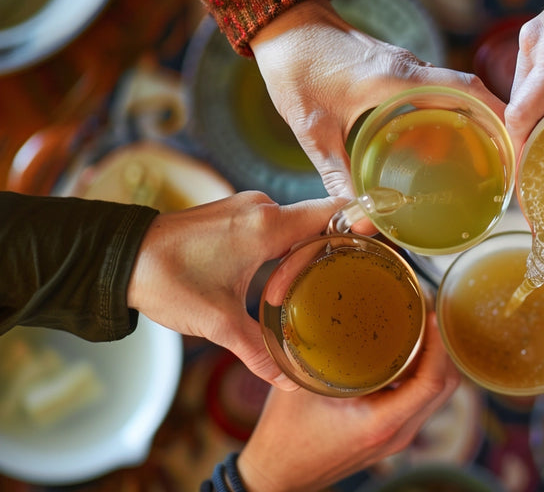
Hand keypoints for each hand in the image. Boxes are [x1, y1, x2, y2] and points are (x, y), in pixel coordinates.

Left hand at [127, 191, 344, 390]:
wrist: (117, 257)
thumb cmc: (167, 280)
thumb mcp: (218, 322)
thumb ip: (259, 350)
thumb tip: (289, 382)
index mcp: (267, 226)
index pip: (333, 211)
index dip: (360, 224)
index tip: (378, 245)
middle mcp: (261, 207)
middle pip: (318, 222)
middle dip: (330, 254)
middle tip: (342, 286)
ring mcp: (246, 207)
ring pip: (295, 225)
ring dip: (303, 254)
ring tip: (309, 289)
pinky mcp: (232, 214)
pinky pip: (275, 225)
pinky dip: (284, 247)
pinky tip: (281, 278)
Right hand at [236, 314, 460, 491]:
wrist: (278, 473)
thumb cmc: (285, 435)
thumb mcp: (300, 385)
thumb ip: (319, 349)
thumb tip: (331, 307)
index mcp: (382, 422)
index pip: (432, 382)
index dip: (438, 345)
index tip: (430, 314)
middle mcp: (399, 433)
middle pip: (445, 387)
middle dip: (442, 346)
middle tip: (427, 312)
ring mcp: (399, 436)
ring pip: (436, 394)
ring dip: (434, 360)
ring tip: (419, 326)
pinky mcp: (393, 433)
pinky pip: (421, 400)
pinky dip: (422, 374)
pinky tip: (406, 350)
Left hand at [250, 0, 505, 197]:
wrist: (284, 28)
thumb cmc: (297, 71)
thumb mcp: (314, 131)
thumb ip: (338, 175)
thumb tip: (357, 216)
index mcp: (396, 80)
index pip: (466, 92)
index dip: (499, 117)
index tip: (518, 145)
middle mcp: (410, 68)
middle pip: (471, 92)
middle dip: (495, 125)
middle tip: (507, 163)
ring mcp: (406, 65)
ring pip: (456, 89)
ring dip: (475, 118)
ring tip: (485, 158)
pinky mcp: (397, 67)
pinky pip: (437, 88)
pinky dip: (452, 111)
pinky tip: (445, 141)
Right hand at [505, 0, 543, 149]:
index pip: (521, 115)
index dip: (522, 149)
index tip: (530, 173)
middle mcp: (537, 45)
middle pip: (520, 108)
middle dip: (535, 135)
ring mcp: (531, 36)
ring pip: (523, 92)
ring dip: (542, 113)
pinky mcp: (534, 33)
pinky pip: (530, 75)